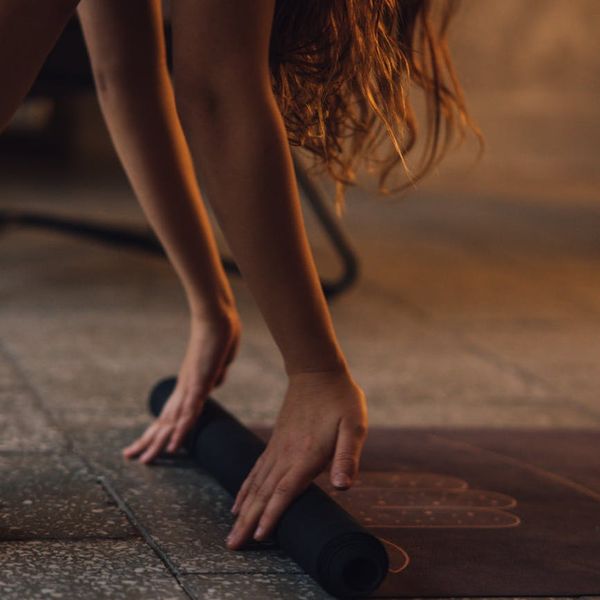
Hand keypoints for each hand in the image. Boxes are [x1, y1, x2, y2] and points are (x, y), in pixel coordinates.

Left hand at [123, 307, 240, 462]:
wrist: (216, 315)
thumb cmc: (219, 334)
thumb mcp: (219, 360)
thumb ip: (215, 373)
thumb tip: (215, 382)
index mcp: (188, 383)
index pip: (170, 410)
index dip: (159, 427)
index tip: (148, 440)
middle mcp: (184, 387)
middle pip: (165, 419)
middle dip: (148, 440)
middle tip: (131, 456)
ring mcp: (191, 386)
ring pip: (172, 421)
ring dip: (158, 442)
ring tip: (145, 460)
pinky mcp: (200, 383)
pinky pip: (189, 412)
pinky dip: (180, 431)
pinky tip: (173, 446)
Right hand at [226, 367, 367, 549]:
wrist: (317, 372)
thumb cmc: (340, 400)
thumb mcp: (354, 426)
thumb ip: (347, 456)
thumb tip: (344, 486)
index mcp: (306, 455)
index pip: (285, 491)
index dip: (272, 515)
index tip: (258, 537)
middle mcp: (286, 455)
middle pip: (264, 493)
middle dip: (249, 521)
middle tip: (233, 546)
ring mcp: (277, 449)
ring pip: (256, 484)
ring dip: (243, 510)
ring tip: (232, 532)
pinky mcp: (275, 443)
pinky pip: (256, 470)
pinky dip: (245, 489)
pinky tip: (239, 501)